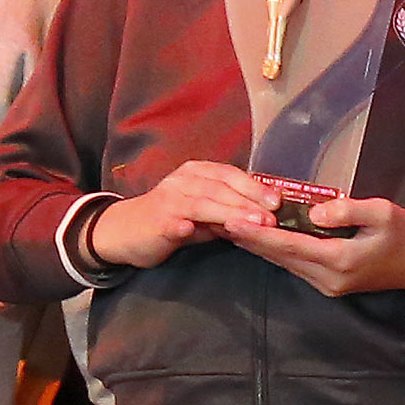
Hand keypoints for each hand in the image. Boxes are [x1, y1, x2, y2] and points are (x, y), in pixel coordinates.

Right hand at [90, 154, 277, 271]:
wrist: (126, 231)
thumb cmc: (171, 219)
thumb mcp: (204, 212)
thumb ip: (228, 211)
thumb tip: (263, 216)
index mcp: (197, 173)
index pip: (231, 175)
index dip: (255, 187)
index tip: (278, 202)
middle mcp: (183, 181)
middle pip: (221, 188)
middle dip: (249, 203)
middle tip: (272, 217)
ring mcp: (169, 200)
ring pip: (203, 204)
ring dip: (230, 213)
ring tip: (254, 224)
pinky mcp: (157, 221)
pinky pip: (172, 221)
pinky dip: (182, 225)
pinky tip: (190, 230)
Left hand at [219, 191, 404, 298]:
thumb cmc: (403, 233)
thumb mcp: (382, 212)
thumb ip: (348, 210)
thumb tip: (315, 212)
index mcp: (340, 260)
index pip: (291, 244)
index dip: (260, 233)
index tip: (233, 220)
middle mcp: (328, 278)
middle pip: (280, 257)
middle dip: (249, 240)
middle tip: (218, 221)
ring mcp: (327, 285)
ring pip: (284, 263)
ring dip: (258, 247)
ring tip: (230, 228)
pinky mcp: (328, 284)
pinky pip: (294, 266)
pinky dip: (274, 252)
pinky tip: (259, 239)